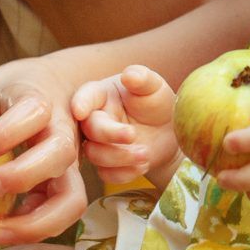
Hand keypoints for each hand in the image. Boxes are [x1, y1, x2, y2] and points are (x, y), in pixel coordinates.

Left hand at [0, 56, 97, 245]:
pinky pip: (61, 216)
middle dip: (22, 175)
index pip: (31, 113)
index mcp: (37, 99)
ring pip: (71, 197)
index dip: (4, 134)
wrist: (55, 89)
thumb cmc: (7, 96)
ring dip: (35, 221)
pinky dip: (32, 230)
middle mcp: (63, 131)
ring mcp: (72, 163)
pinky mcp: (68, 187)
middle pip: (59, 154)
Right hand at [69, 65, 178, 187]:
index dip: (81, 103)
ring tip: (146, 154)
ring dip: (120, 157)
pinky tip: (143, 165)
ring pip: (95, 154)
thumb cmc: (157, 104)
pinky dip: (125, 173)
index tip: (80, 111)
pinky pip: (106, 174)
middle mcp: (95, 119)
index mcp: (102, 95)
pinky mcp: (106, 165)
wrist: (169, 134)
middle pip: (89, 129)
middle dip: (110, 134)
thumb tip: (130, 75)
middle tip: (133, 135)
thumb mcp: (154, 87)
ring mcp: (98, 144)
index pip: (87, 96)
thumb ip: (143, 79)